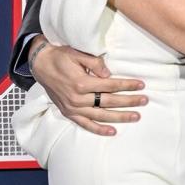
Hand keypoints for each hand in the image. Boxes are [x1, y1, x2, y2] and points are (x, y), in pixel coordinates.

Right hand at [29, 38, 146, 135]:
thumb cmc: (60, 57)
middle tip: (144, 101)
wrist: (40, 65)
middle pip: (108, 102)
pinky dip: (99, 130)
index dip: (127, 85)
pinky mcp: (68, 113)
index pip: (110, 86)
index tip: (141, 85)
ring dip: (120, 117)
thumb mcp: (76, 53)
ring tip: (136, 116)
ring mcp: (73, 108)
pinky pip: (85, 124)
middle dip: (128, 101)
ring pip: (100, 115)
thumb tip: (108, 74)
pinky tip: (113, 131)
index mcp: (81, 82)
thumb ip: (94, 63)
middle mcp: (77, 98)